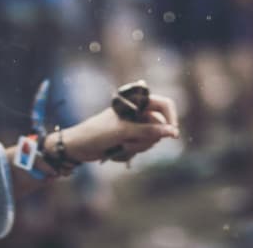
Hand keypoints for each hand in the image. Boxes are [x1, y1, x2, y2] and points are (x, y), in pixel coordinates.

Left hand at [58, 94, 179, 163]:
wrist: (79, 146)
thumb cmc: (98, 132)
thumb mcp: (124, 131)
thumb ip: (148, 131)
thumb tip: (172, 132)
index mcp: (137, 102)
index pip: (164, 105)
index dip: (171, 118)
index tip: (173, 135)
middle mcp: (139, 112)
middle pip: (159, 126)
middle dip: (146, 138)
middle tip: (128, 141)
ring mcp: (135, 126)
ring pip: (151, 139)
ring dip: (137, 146)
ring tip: (120, 145)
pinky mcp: (131, 139)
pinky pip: (142, 147)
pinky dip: (132, 152)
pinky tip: (118, 151)